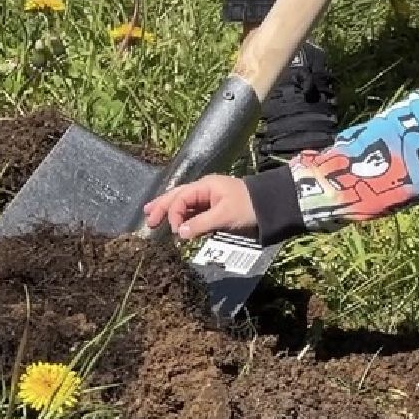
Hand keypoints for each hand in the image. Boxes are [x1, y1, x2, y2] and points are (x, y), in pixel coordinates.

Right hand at [142, 175, 257, 240]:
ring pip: (184, 203)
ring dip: (169, 210)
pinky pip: (194, 211)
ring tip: (152, 216)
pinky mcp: (215, 208)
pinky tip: (175, 223)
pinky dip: (182, 216)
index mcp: (205, 186)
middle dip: (161, 206)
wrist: (272, 207)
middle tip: (147, 218)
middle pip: (177, 196)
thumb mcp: (224, 216)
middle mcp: (204, 190)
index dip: (173, 214)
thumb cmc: (249, 207)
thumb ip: (200, 224)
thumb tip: (178, 233)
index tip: (172, 230)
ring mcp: (209, 198)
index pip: (180, 198)